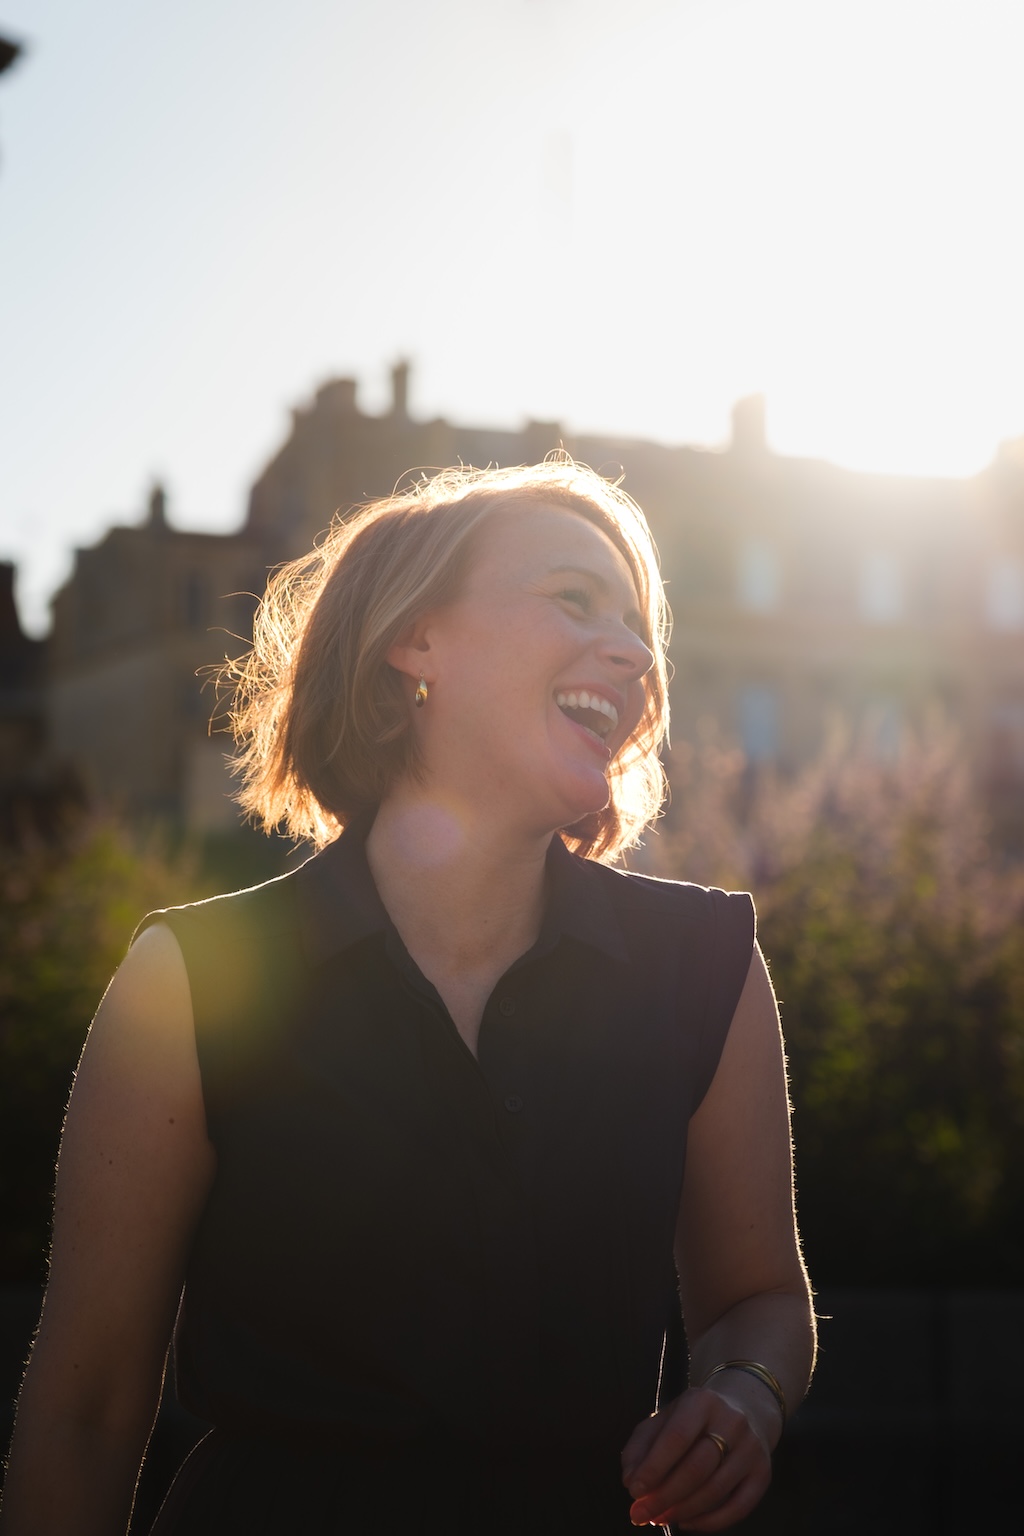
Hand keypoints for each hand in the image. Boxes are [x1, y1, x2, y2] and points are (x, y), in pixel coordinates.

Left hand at [620, 1385, 773, 1529]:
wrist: (742, 1409)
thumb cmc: (692, 1421)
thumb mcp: (663, 1420)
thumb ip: (640, 1447)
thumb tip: (630, 1481)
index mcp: (702, 1401)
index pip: (676, 1437)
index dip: (654, 1467)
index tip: (633, 1490)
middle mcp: (732, 1421)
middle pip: (697, 1468)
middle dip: (665, 1496)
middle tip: (641, 1513)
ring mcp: (751, 1448)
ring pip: (716, 1490)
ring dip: (683, 1510)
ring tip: (660, 1517)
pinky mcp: (763, 1472)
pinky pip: (738, 1507)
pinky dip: (710, 1522)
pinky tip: (687, 1522)